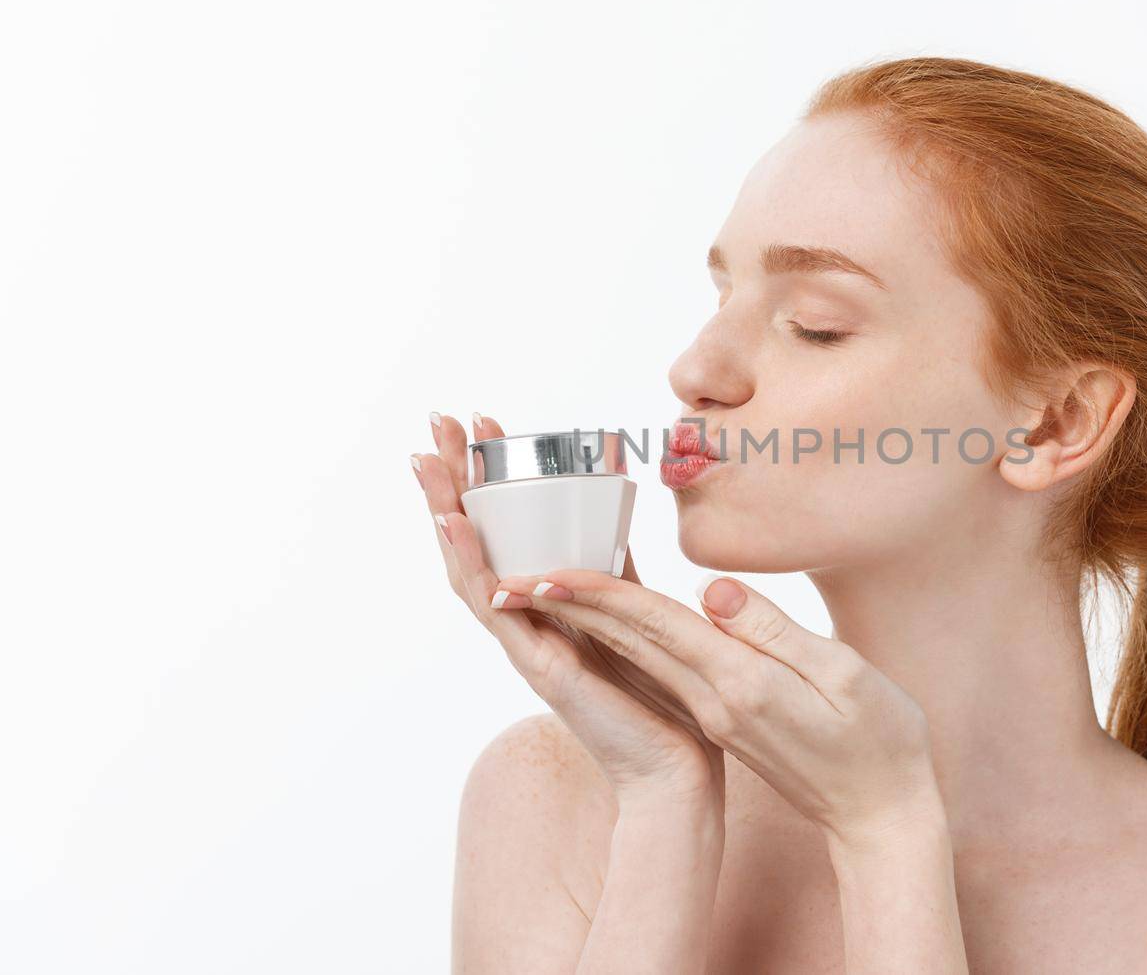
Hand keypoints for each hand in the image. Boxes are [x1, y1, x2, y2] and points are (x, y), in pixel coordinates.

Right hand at [413, 413, 723, 812]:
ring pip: (469, 570)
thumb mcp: (633, 610)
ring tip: (427, 462)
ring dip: (446, 512)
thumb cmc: (657, 697)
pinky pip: (496, 610)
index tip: (479, 423)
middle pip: (472, 543)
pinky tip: (457, 526)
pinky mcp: (538, 666)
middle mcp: (523, 623)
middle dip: (452, 480)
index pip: (500, 530)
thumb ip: (612, 569)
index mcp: (542, 606)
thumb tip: (607, 516)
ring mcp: (524, 644)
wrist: (676, 766)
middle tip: (434, 423)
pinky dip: (474, 564)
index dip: (486, 477)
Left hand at [490, 569, 946, 848]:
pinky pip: (663, 664)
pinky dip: (627, 633)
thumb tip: (711, 590)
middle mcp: (714, 699)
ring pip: (639, 651)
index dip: (600, 593)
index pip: (655, 626)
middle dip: (570, 601)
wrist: (882, 816)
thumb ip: (775, 632)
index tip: (547, 571)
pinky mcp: (723, 717)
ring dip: (587, 617)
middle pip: (629, 637)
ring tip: (541, 586)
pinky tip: (611, 614)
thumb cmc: (882, 743)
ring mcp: (715, 712)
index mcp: (740, 685)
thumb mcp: (844, 676)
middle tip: (517, 575)